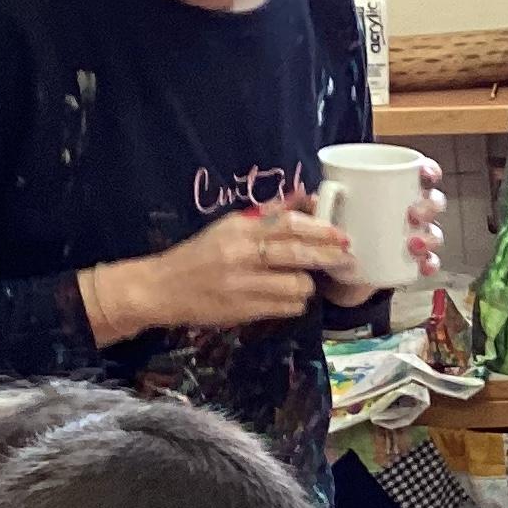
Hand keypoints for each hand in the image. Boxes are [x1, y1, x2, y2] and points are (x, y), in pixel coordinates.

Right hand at [113, 201, 348, 333]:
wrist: (162, 288)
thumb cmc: (199, 255)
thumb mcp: (230, 226)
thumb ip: (268, 213)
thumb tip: (304, 196)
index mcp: (239, 229)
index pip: (287, 224)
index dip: (320, 228)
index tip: (341, 234)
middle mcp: (241, 254)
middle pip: (297, 253)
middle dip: (328, 256)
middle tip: (346, 258)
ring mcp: (243, 284)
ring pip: (298, 285)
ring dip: (307, 284)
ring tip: (302, 281)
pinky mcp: (244, 310)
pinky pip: (287, 307)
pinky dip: (294, 303)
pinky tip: (287, 297)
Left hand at [322, 155, 449, 297]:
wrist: (334, 276)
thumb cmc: (335, 234)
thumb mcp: (323, 215)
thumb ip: (318, 207)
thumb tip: (313, 198)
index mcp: (393, 191)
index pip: (419, 175)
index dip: (429, 171)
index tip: (423, 173)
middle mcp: (408, 213)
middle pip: (433, 202)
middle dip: (429, 206)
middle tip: (413, 214)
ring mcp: (412, 239)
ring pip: (434, 232)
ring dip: (430, 236)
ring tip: (413, 243)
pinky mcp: (411, 264)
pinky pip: (429, 262)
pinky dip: (430, 263)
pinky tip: (422, 265)